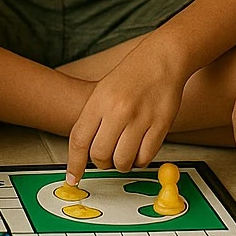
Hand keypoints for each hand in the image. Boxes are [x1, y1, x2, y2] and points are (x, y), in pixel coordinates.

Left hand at [66, 43, 186, 181]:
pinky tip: (140, 148)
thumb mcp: (103, 91)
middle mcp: (118, 110)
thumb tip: (84, 152)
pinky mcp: (160, 125)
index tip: (73, 177)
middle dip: (102, 163)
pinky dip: (140, 159)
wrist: (161, 58)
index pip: (79, 140)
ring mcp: (140, 118)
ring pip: (123, 161)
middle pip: (100, 155)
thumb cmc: (131, 75)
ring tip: (125, 151)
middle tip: (107, 156)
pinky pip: (146, 157)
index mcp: (99, 101)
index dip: (74, 164)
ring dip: (122, 163)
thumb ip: (93, 119)